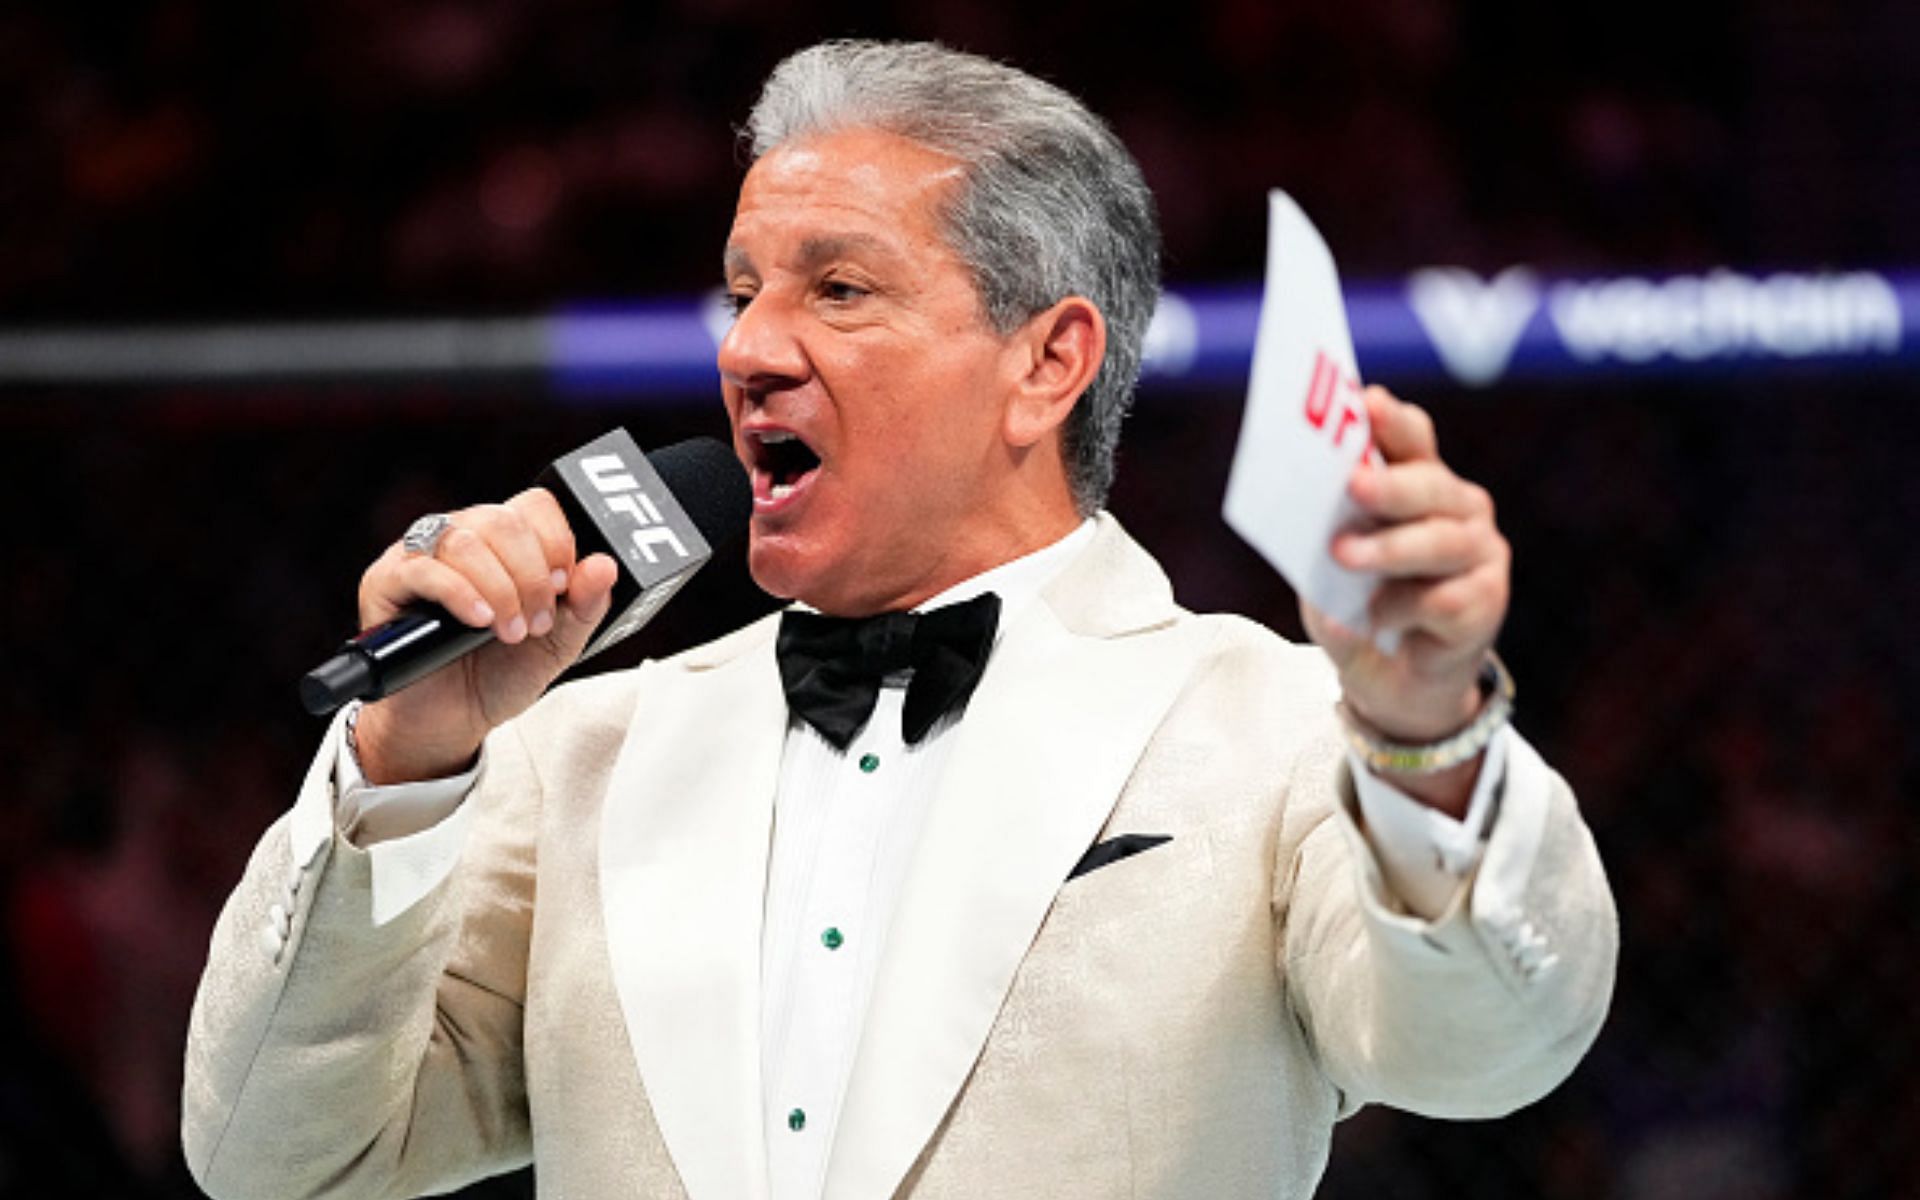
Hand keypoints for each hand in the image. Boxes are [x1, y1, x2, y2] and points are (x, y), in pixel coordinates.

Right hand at [351, 488, 620, 783]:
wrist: (452, 721)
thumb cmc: (499, 674)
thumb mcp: (558, 644)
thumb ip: (585, 605)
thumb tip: (605, 565)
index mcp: (505, 542)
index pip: (534, 506)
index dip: (557, 542)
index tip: (563, 587)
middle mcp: (462, 537)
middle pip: (502, 520)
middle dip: (531, 576)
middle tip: (538, 622)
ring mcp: (421, 554)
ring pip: (465, 540)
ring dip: (500, 589)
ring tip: (511, 632)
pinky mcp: (386, 581)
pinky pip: (422, 568)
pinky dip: (460, 594)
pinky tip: (480, 621)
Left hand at [1301, 388, 1509, 806]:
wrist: (1392, 684)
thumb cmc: (1358, 608)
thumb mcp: (1326, 569)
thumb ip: (1323, 535)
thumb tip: (1301, 514)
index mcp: (1419, 482)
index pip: (1412, 439)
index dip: (1393, 421)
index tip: (1367, 404)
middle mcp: (1459, 508)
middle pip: (1431, 484)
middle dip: (1390, 484)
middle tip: (1353, 486)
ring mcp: (1480, 554)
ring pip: (1442, 541)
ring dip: (1389, 548)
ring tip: (1344, 556)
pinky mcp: (1486, 603)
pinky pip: (1446, 599)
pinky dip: (1402, 608)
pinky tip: (1375, 618)